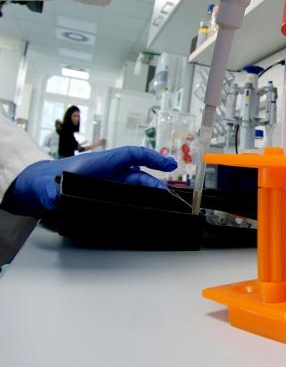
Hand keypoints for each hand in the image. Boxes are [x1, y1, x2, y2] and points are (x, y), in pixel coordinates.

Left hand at [4, 147, 176, 217]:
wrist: (36, 187)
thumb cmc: (43, 181)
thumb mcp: (45, 187)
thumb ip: (50, 192)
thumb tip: (55, 197)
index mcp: (98, 163)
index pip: (130, 155)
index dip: (151, 158)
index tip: (168, 165)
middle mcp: (106, 172)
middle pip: (137, 174)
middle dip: (153, 183)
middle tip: (166, 196)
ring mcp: (107, 183)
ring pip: (134, 187)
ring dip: (147, 194)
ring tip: (160, 205)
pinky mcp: (105, 195)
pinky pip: (126, 197)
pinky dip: (138, 203)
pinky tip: (144, 211)